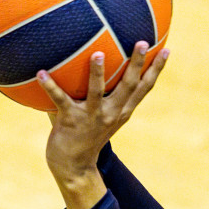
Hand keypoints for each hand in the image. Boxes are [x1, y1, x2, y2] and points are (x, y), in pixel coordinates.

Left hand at [39, 42, 168, 208]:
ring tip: (97, 54)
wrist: (74, 166)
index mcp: (122, 110)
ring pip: (97, 92)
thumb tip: (89, 59)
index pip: (144, 87)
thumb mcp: (102, 115)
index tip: (167, 50)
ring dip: (98, 74)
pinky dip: (50, 87)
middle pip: (129, 85)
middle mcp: (111, 112)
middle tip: (144, 42)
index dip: (156, 69)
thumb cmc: (86, 135)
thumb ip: (101, 92)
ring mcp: (91, 117)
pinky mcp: (71, 121)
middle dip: (137, 64)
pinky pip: (60, 100)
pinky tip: (41, 73)